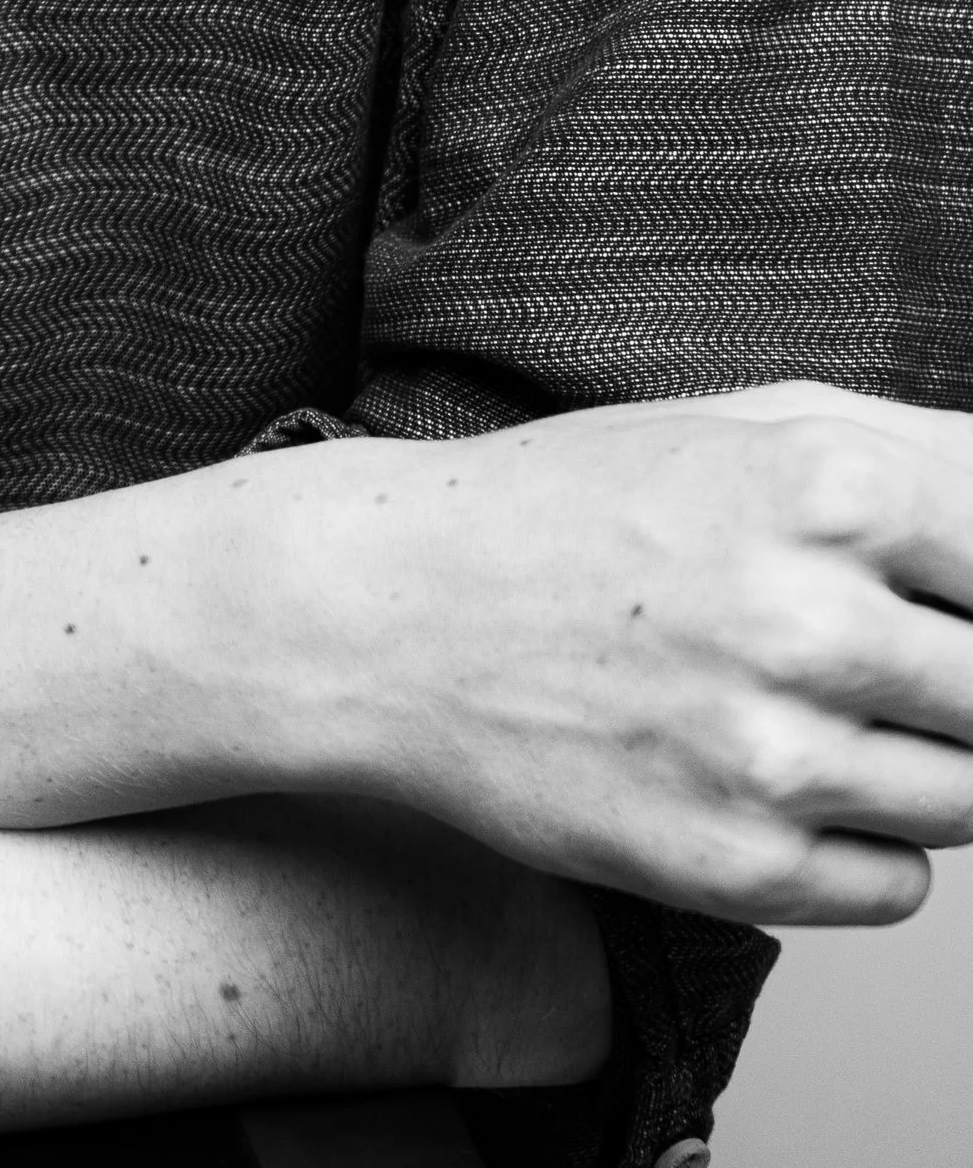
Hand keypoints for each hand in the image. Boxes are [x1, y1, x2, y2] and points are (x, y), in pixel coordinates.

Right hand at [296, 379, 972, 925]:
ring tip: (807, 704)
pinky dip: (863, 841)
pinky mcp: (737, 870)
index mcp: (826, 487)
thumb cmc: (573, 504)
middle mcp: (811, 622)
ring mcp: (774, 758)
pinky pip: (902, 887)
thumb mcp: (745, 422)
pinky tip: (770, 771)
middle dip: (955, 677)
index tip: (936, 601)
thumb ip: (920, 450)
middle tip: (867, 654)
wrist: (392, 615)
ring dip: (921, 760)